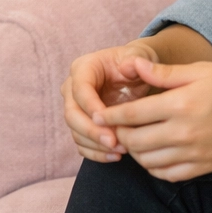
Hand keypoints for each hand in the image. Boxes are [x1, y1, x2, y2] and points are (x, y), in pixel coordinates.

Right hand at [61, 42, 159, 163]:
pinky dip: (96, 153)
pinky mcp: (82, 125)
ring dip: (96, 145)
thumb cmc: (137, 62)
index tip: (109, 121)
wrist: (137, 74)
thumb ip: (135, 58)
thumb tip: (129, 66)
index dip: (91, 107)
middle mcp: (73, 88)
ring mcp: (76, 108)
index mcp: (83, 68)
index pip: (80, 89)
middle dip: (91, 131)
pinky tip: (115, 156)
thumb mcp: (139, 56)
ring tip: (121, 150)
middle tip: (113, 142)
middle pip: (71, 114)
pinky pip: (82, 143)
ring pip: (75, 131)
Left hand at [92, 56, 211, 181]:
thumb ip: (163, 73)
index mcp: (181, 105)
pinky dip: (154, 167)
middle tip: (113, 126)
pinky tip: (153, 154)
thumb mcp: (199, 70)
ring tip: (132, 138)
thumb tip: (131, 66)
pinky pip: (168, 175)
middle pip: (135, 141)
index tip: (97, 113)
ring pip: (148, 162)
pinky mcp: (205, 167)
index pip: (131, 115)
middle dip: (119, 134)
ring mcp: (195, 154)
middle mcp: (185, 133)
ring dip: (134, 151)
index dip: (109, 116)